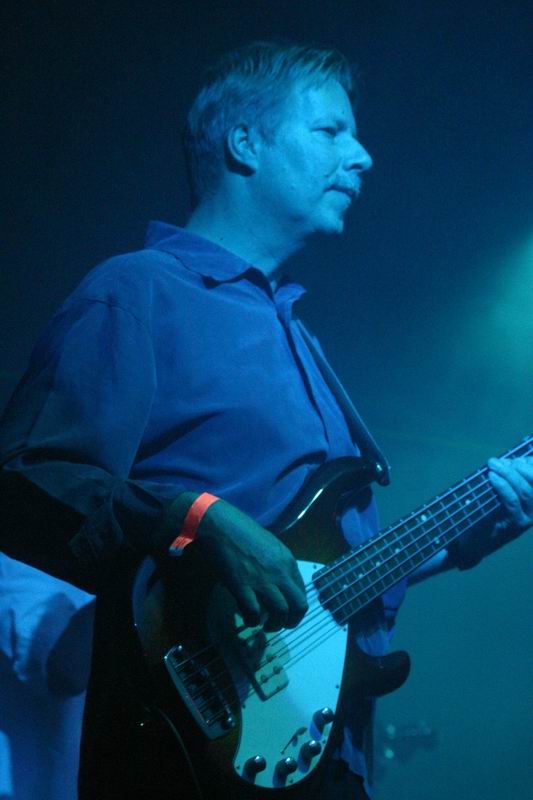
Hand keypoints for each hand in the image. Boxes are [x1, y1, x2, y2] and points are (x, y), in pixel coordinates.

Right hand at [193, 499, 307, 631]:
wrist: (219, 525)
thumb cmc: (241, 530)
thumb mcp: (269, 544)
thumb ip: (277, 563)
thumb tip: (279, 581)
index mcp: (287, 560)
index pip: (302, 591)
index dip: (296, 605)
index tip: (287, 610)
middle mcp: (280, 572)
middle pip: (299, 606)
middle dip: (293, 620)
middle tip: (282, 624)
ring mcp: (262, 580)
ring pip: (280, 612)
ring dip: (275, 624)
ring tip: (266, 625)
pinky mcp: (242, 586)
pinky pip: (253, 613)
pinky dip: (252, 621)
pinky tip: (248, 619)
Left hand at [488, 456, 532, 531]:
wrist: (477, 541)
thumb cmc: (488, 513)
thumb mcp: (501, 494)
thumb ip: (507, 480)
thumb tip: (505, 461)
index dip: (531, 464)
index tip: (517, 458)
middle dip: (519, 467)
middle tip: (501, 461)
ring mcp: (528, 518)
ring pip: (525, 491)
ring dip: (509, 474)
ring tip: (493, 465)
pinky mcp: (516, 525)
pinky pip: (512, 501)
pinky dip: (502, 486)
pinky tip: (492, 477)